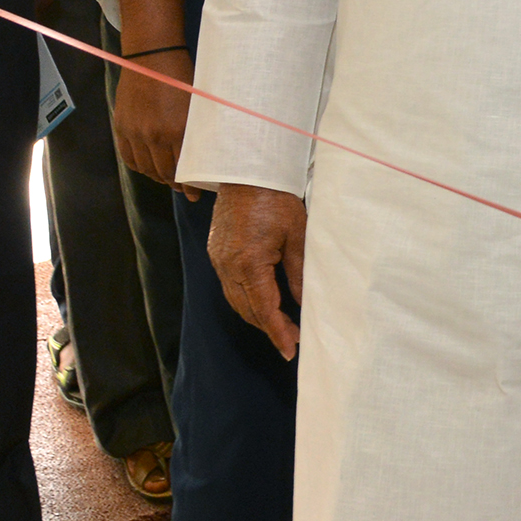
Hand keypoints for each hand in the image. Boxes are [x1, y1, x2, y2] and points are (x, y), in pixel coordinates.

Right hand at [111, 54, 191, 185]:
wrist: (151, 57)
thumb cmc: (180, 76)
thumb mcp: (196, 104)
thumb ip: (196, 130)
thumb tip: (204, 153)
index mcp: (177, 130)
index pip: (183, 169)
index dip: (189, 185)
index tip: (195, 193)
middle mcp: (154, 135)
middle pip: (163, 173)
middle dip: (175, 185)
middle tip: (184, 189)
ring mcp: (135, 132)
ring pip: (145, 168)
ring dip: (156, 177)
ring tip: (167, 179)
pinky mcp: (121, 126)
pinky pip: (128, 157)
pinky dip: (138, 166)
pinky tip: (148, 167)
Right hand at [211, 184, 307, 360]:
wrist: (247, 171)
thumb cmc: (276, 198)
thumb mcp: (297, 236)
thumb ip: (299, 274)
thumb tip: (305, 304)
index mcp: (249, 263)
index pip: (264, 309)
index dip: (278, 332)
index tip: (290, 350)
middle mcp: (228, 265)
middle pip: (247, 310)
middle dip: (269, 327)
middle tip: (293, 338)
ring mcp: (218, 259)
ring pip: (236, 300)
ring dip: (257, 315)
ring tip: (281, 324)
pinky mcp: (216, 252)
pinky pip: (229, 286)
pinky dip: (245, 299)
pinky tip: (262, 301)